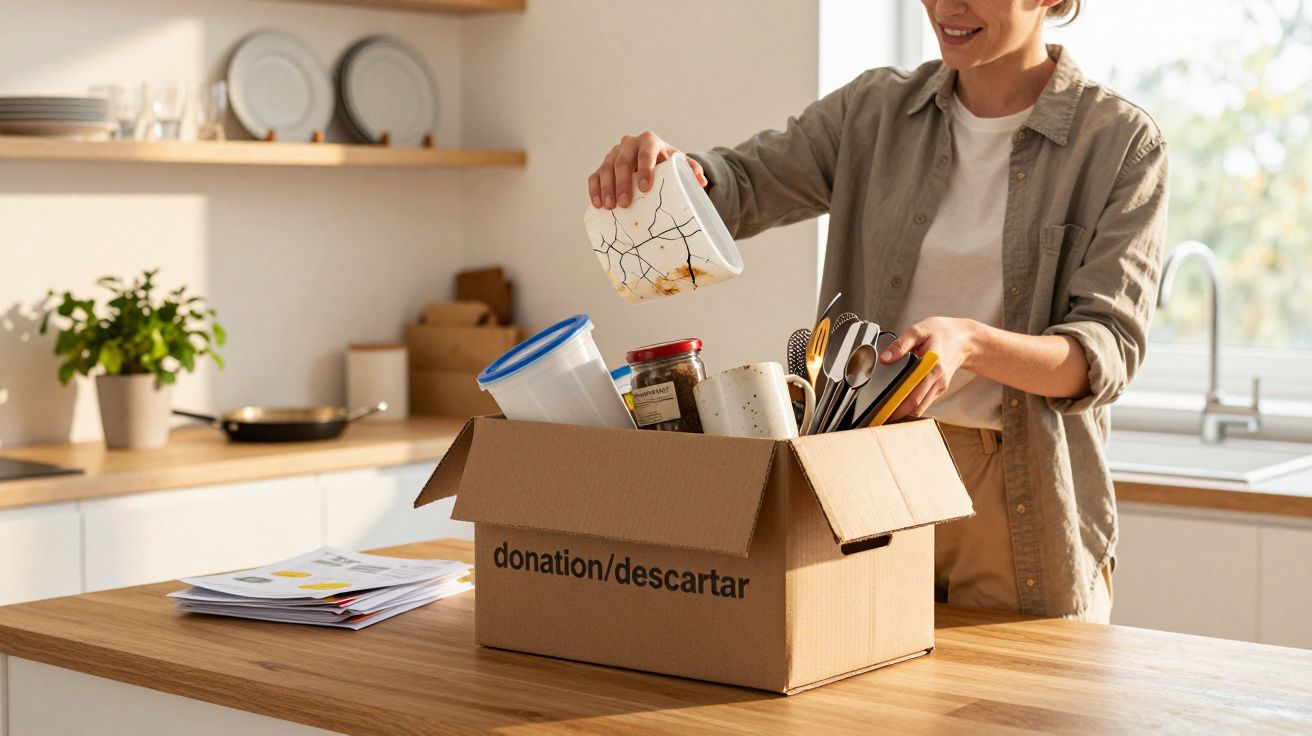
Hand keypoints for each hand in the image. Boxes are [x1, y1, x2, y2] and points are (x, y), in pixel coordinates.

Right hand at [587, 131, 707, 209]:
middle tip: (625, 204)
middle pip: (623, 162)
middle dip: (622, 183)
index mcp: (649, 141)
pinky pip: (594, 175)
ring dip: (606, 188)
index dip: (644, 169)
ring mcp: (613, 153)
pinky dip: (594, 189)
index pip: (646, 153)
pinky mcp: (603, 165)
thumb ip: (692, 170)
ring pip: (606, 168)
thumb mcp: (680, 164)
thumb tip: (702, 183)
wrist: (653, 159)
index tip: (645, 188)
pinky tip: (598, 204)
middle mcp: (629, 143)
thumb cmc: (667, 163)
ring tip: (610, 207)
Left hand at [878, 317, 979, 421]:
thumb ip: (900, 345)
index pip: (913, 394)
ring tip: (886, 414)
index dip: (897, 406)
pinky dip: (913, 408)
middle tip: (879, 417)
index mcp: (932, 366)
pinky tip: (899, 407)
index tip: (882, 411)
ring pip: (921, 408)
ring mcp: (940, 386)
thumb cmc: (940, 333)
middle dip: (897, 414)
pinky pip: (925, 403)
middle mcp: (938, 379)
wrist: (963, 339)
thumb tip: (885, 358)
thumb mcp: (918, 331)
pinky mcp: (940, 388)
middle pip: (916, 406)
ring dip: (904, 414)